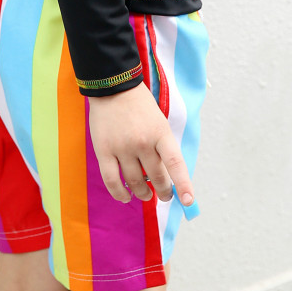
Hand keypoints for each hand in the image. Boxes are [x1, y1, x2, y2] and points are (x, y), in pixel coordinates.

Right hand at [87, 81, 194, 206]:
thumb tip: (166, 175)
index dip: (183, 184)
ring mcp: (122, 148)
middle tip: (164, 195)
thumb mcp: (159, 122)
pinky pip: (111, 180)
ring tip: (145, 194)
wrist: (113, 88)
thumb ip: (162, 146)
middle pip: (156, 177)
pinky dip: (119, 193)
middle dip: (163, 191)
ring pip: (135, 182)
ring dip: (142, 193)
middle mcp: (143, 143)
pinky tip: (125, 197)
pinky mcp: (104, 151)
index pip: (175, 164)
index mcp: (160, 133)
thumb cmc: (139, 106)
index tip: (188, 201)